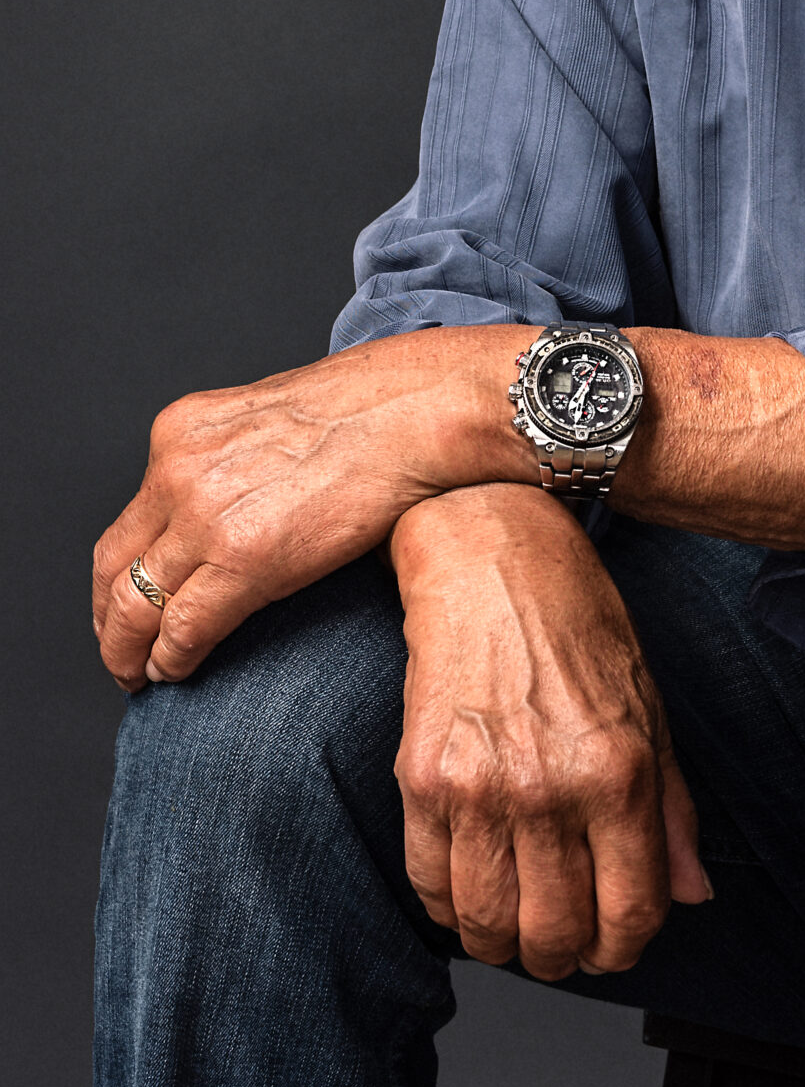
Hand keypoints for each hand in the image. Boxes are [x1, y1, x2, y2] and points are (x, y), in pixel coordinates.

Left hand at [92, 327, 537, 691]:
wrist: (413, 411)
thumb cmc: (370, 410)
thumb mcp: (271, 418)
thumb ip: (234, 460)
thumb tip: (235, 504)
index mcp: (181, 433)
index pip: (127, 523)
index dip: (117, 576)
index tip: (123, 605)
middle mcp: (178, 470)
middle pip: (114, 566)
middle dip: (109, 621)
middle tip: (121, 654)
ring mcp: (205, 514)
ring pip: (136, 604)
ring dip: (131, 650)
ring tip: (141, 676)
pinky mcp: (243, 557)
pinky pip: (183, 626)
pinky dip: (171, 659)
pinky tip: (177, 673)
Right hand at [391, 485, 712, 976]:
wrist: (489, 554)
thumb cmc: (575, 618)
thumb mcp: (649, 705)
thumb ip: (671, 810)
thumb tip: (692, 894)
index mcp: (620, 772)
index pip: (630, 911)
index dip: (623, 949)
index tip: (614, 948)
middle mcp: (551, 788)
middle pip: (555, 934)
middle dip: (562, 957)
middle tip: (561, 945)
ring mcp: (481, 788)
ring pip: (488, 924)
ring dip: (503, 943)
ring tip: (513, 926)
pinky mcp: (422, 778)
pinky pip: (429, 883)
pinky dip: (448, 906)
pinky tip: (467, 888)